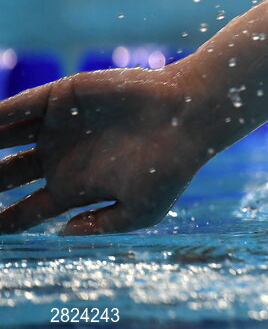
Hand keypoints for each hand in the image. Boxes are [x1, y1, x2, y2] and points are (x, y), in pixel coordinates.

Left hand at [0, 65, 206, 234]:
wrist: (188, 117)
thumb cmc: (171, 166)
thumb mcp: (141, 211)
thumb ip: (102, 226)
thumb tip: (61, 231)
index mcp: (76, 186)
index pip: (25, 209)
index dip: (1, 221)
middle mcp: (62, 156)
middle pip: (5, 175)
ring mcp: (59, 125)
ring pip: (3, 139)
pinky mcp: (61, 97)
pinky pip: (16, 108)